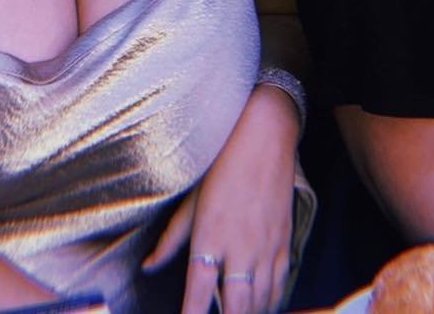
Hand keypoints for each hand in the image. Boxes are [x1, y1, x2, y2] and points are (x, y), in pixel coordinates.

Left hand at [142, 85, 300, 312]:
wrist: (265, 137)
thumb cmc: (223, 164)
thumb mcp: (191, 200)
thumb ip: (171, 239)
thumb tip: (149, 266)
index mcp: (211, 236)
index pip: (199, 293)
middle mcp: (240, 247)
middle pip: (238, 306)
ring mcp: (266, 247)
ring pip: (261, 300)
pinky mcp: (284, 241)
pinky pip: (281, 284)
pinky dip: (271, 302)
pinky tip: (263, 308)